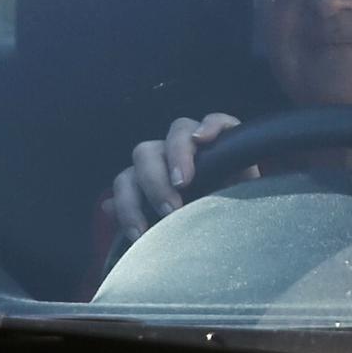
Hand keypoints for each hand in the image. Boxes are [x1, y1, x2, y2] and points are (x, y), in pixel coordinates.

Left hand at [107, 113, 257, 241]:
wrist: (245, 219)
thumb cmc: (207, 226)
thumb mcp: (176, 228)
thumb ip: (141, 215)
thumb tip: (106, 206)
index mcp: (152, 178)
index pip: (127, 180)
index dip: (127, 204)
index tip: (139, 233)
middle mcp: (170, 155)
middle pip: (145, 152)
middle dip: (153, 182)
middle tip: (170, 209)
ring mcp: (198, 143)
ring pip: (176, 130)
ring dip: (177, 154)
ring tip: (184, 180)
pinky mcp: (228, 136)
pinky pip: (216, 119)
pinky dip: (210, 125)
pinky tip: (206, 139)